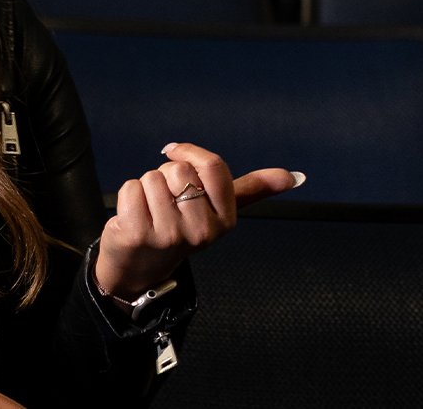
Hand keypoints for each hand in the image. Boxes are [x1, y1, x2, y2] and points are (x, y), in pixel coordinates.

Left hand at [93, 142, 303, 299]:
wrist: (141, 269)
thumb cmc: (180, 230)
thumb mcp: (217, 211)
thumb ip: (253, 190)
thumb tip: (294, 176)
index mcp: (225, 220)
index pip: (213, 166)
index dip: (189, 153)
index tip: (175, 154)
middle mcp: (202, 230)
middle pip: (178, 170)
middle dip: (165, 177)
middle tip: (165, 203)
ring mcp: (170, 234)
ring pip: (152, 177)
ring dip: (145, 187)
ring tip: (150, 211)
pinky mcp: (139, 234)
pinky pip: (131, 188)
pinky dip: (128, 196)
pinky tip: (134, 217)